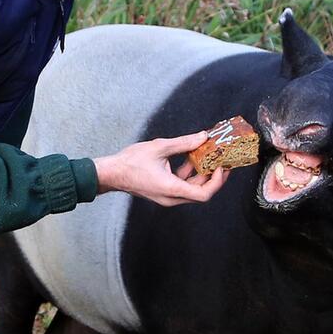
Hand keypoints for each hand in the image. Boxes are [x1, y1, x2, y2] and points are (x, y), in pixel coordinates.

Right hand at [93, 130, 229, 206]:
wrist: (111, 173)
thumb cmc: (130, 163)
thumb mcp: (159, 147)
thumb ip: (184, 143)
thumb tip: (203, 136)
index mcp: (172, 189)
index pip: (204, 194)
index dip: (217, 182)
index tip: (221, 167)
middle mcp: (171, 197)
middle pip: (201, 192)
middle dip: (213, 176)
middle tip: (221, 161)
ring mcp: (167, 196)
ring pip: (192, 189)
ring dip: (201, 174)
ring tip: (207, 156)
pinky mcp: (163, 192)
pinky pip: (182, 186)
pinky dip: (189, 173)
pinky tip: (191, 157)